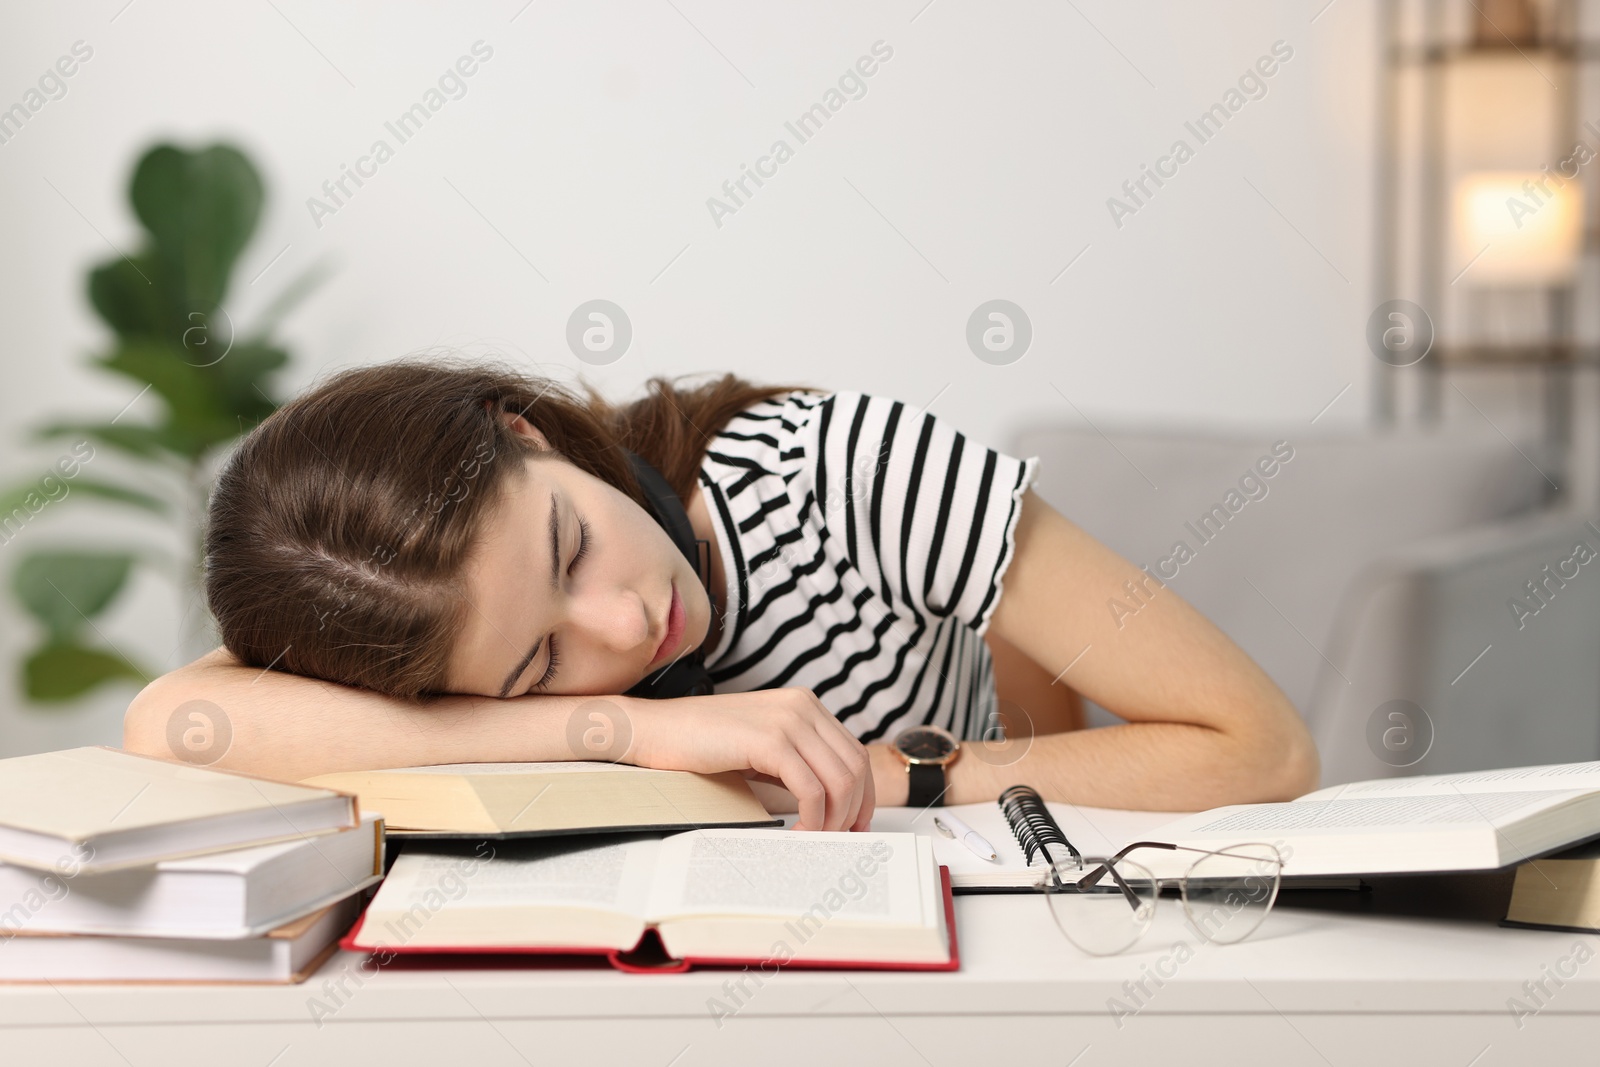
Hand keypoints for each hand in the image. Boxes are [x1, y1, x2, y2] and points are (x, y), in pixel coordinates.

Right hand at [621, 688, 873, 831]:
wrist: (656, 730)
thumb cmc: (701, 743)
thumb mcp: (761, 746)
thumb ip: (796, 761)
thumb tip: (828, 802)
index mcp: (804, 705)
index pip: (854, 753)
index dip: (863, 794)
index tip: (856, 824)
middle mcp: (803, 706)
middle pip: (855, 767)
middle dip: (853, 811)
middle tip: (839, 839)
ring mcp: (789, 720)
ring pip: (839, 780)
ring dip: (834, 819)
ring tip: (815, 838)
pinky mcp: (771, 740)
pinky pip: (811, 790)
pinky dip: (812, 819)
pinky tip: (797, 832)